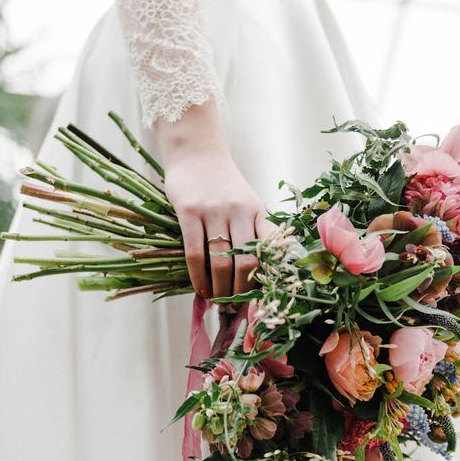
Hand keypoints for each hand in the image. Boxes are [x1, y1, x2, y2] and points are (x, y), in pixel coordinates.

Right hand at [154, 101, 273, 298]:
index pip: (270, 250)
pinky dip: (198, 276)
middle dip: (241, 292)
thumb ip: (253, 230)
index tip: (264, 299)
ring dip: (220, 289)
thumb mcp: (247, 202)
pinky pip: (195, 252)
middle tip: (236, 308)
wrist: (197, 152)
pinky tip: (200, 289)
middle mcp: (240, 211)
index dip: (268, 278)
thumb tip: (256, 273)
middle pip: (247, 262)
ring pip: (222, 261)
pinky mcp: (189, 211)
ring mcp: (214, 210)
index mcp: (259, 211)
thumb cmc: (223, 183)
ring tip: (218, 303)